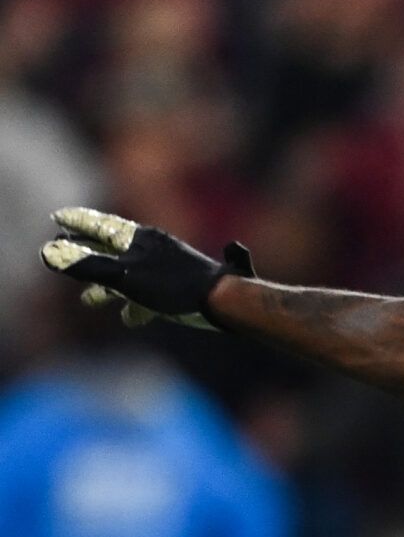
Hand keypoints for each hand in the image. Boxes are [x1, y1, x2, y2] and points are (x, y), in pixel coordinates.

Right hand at [40, 207, 254, 329]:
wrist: (222, 300)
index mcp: (139, 239)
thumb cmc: (173, 285)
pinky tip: (130, 320)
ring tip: (88, 300)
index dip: (79, 223)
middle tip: (63, 252)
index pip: (101, 226)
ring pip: (129, 277)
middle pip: (112, 250)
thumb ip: (87, 265)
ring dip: (107, 289)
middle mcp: (153, 250)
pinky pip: (150, 297)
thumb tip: (48, 252)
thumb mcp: (124, 276)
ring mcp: (166, 270)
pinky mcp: (178, 291)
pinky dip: (136, 307)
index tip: (58, 216)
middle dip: (87, 255)